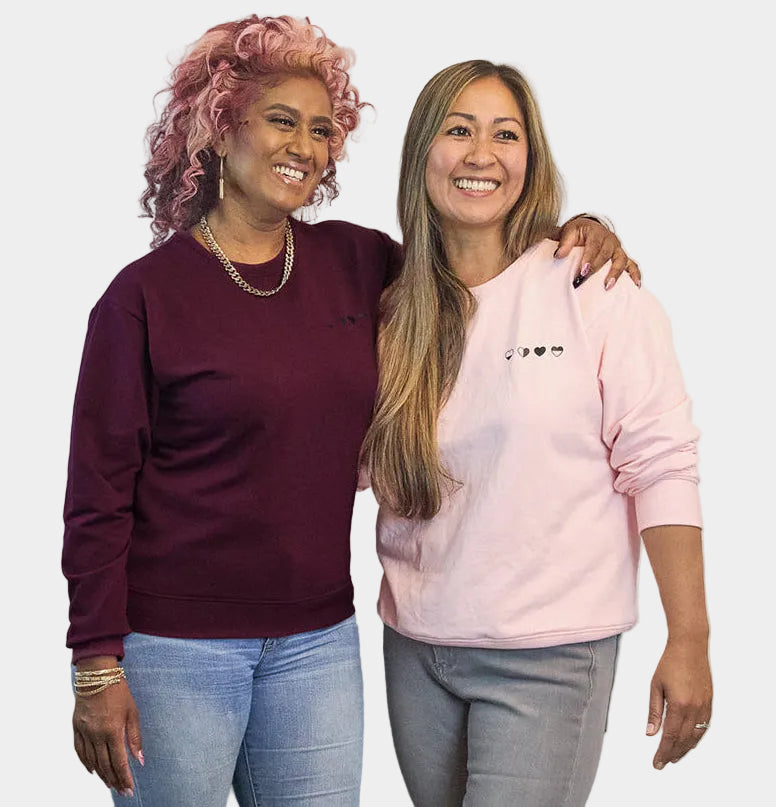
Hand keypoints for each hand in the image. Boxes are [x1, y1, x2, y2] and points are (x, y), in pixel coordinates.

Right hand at [73, 667, 142, 795]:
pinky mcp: (76, 728)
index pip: (118, 761)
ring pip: (92, 761)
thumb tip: (139, 758)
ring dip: (101, 775)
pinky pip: (79, 751)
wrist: (97, 675)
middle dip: (114, 780)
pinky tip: (92, 770)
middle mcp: (97, 734)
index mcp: (113, 730)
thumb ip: (135, 737)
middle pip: (105, 765)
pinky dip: (86, 763)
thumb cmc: (118, 690)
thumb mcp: (132, 711)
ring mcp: (85, 732)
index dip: (124, 777)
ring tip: (110, 783)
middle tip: (122, 790)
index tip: (129, 787)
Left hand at [555, 215, 640, 288]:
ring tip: (607, 286)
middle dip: (596, 269)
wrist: (587, 230)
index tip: (583, 271)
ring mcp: (618, 249)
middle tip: (584, 281)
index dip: (589, 258)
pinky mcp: (623, 257)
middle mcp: (610, 240)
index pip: (594, 245)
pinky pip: (632, 265)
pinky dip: (635, 275)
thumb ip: (565, 243)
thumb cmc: (578, 233)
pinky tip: (635, 286)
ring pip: (621, 260)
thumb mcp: (569, 232)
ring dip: (616, 274)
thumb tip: (558, 255)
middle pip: (606, 255)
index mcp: (597, 232)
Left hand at [646, 637, 711, 768]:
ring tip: (674, 757)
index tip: (656, 762)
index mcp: (678, 705)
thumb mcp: (656, 686)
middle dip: (672, 754)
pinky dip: (695, 738)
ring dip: (685, 749)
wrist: (690, 647)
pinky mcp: (709, 703)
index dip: (663, 752)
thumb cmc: (670, 663)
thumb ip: (654, 711)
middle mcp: (694, 709)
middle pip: (683, 740)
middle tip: (663, 763)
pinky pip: (704, 727)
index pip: (670, 736)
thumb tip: (650, 733)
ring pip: (695, 737)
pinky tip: (689, 742)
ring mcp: (704, 707)